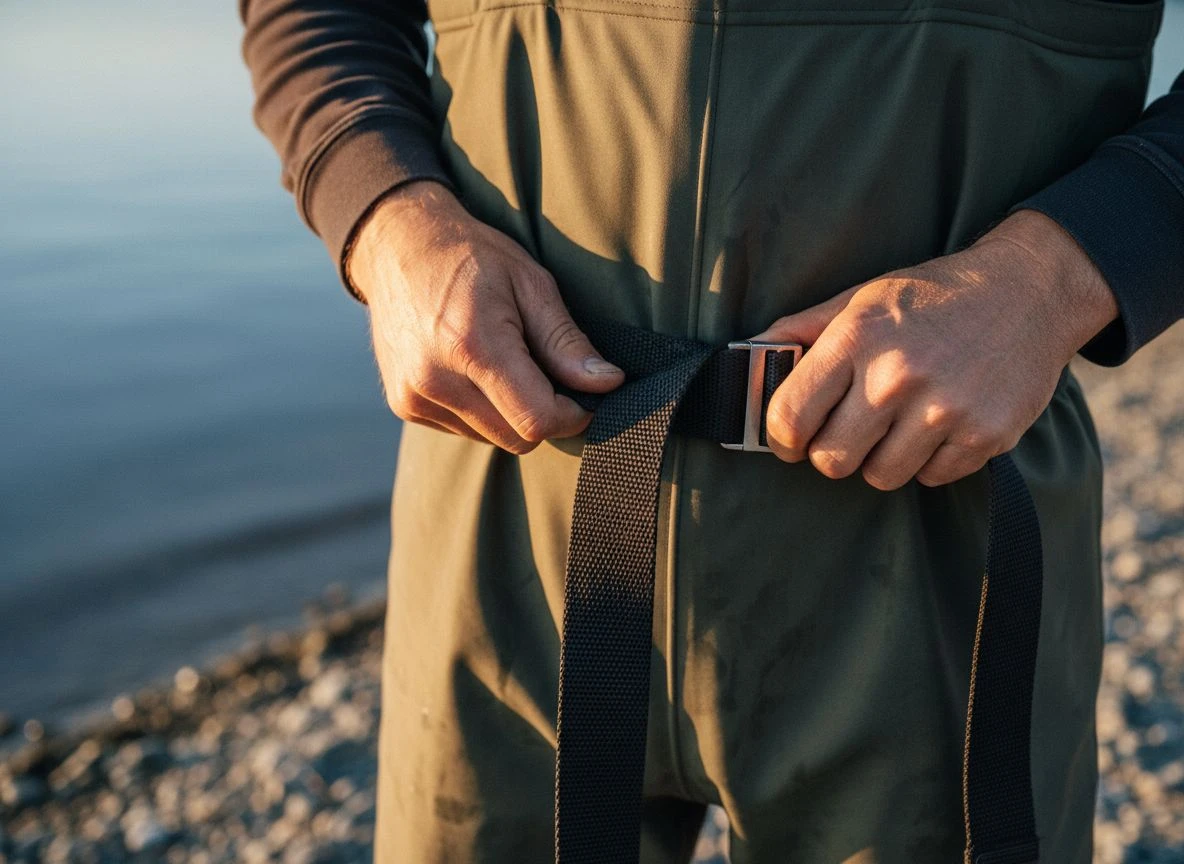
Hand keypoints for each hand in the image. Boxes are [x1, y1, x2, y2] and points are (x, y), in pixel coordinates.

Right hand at [346, 180, 623, 452]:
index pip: (536, 420)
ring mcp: (414, 396)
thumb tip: (608, 383)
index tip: (586, 395)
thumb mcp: (531, 283)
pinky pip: (464, 430)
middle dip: (544, 415)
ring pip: (493, 439)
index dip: (572, 415)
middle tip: (548, 373)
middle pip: (516, 438)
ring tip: (507, 363)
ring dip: (512, 414)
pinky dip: (483, 412)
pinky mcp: (404, 405)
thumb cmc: (471, 257)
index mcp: (473, 346)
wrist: (397, 246)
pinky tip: (476, 370)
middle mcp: (436, 379)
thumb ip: (566, 341)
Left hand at [754, 209, 1117, 489]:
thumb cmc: (932, 296)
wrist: (1028, 290)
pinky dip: (928, 461)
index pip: (789, 417)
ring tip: (896, 424)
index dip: (782, 437)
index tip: (790, 438)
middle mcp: (897, 377)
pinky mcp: (985, 436)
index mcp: (857, 339)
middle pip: (831, 460)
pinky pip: (931, 478)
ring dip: (880, 459)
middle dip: (831, 452)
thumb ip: (801, 331)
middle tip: (847, 432)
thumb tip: (746, 357)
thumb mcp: (861, 298)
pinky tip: (937, 425)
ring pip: (879, 477)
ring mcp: (944, 410)